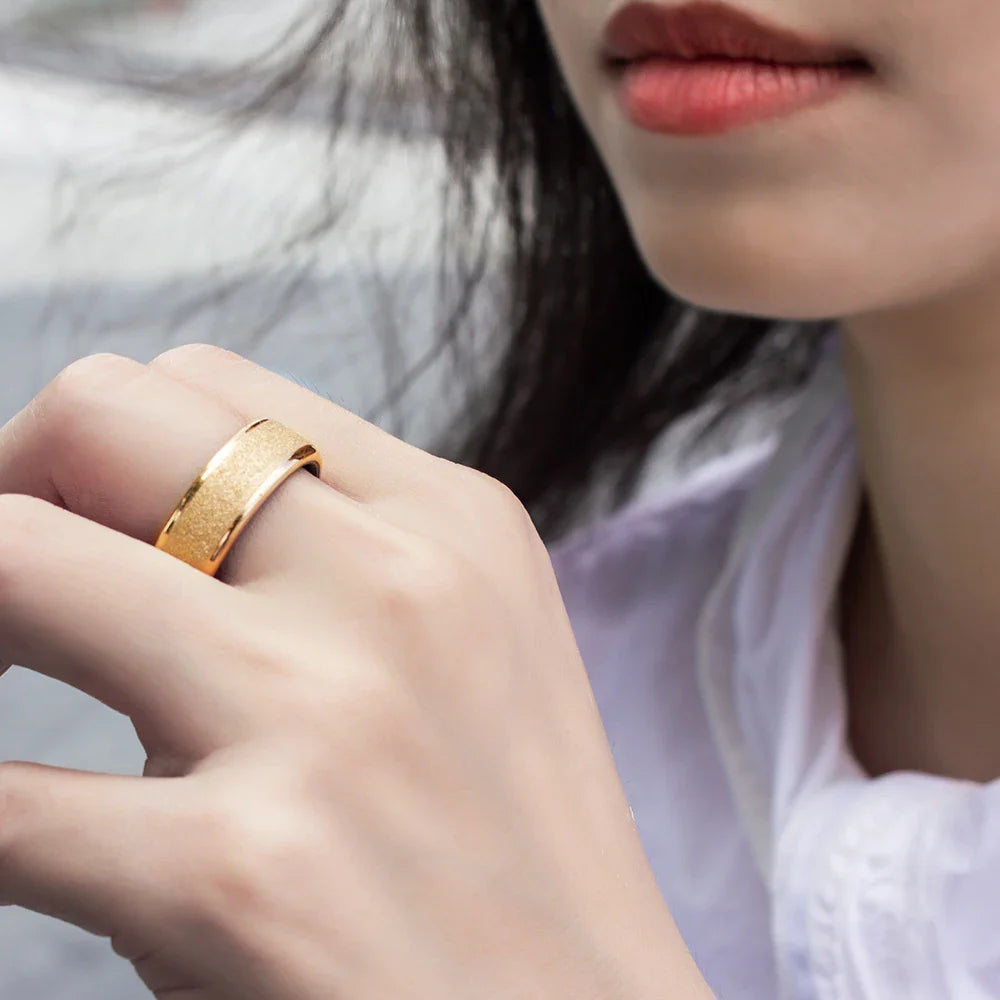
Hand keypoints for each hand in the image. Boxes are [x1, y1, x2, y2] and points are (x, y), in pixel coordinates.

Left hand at [0, 345, 711, 999]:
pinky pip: (0, 801)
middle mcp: (397, 582)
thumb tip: (128, 529)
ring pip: (12, 560)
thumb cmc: (506, 855)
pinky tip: (19, 839)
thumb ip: (331, 559)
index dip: (102, 449)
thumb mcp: (463, 650)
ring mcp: (321, 711)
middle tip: (10, 610)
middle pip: (101, 417)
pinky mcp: (240, 874)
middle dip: (10, 492)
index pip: (207, 384)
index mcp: (453, 522)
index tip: (74, 534)